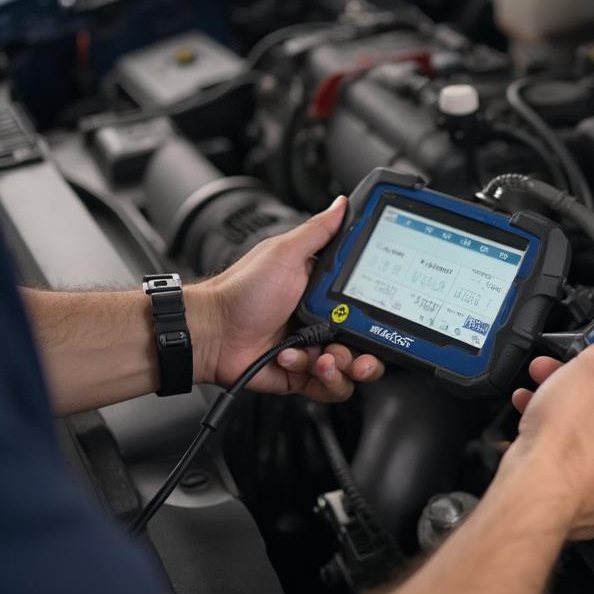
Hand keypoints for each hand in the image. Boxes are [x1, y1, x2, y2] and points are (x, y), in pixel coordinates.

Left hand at [192, 196, 383, 400]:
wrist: (211, 333)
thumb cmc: (240, 291)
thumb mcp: (284, 253)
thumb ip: (319, 231)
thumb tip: (342, 204)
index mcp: (325, 292)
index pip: (369, 306)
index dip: (381, 316)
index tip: (382, 320)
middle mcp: (324, 321)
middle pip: (367, 344)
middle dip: (366, 354)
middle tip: (354, 353)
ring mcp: (314, 350)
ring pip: (351, 370)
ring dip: (341, 368)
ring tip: (322, 359)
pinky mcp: (303, 375)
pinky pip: (331, 389)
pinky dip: (321, 380)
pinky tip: (299, 362)